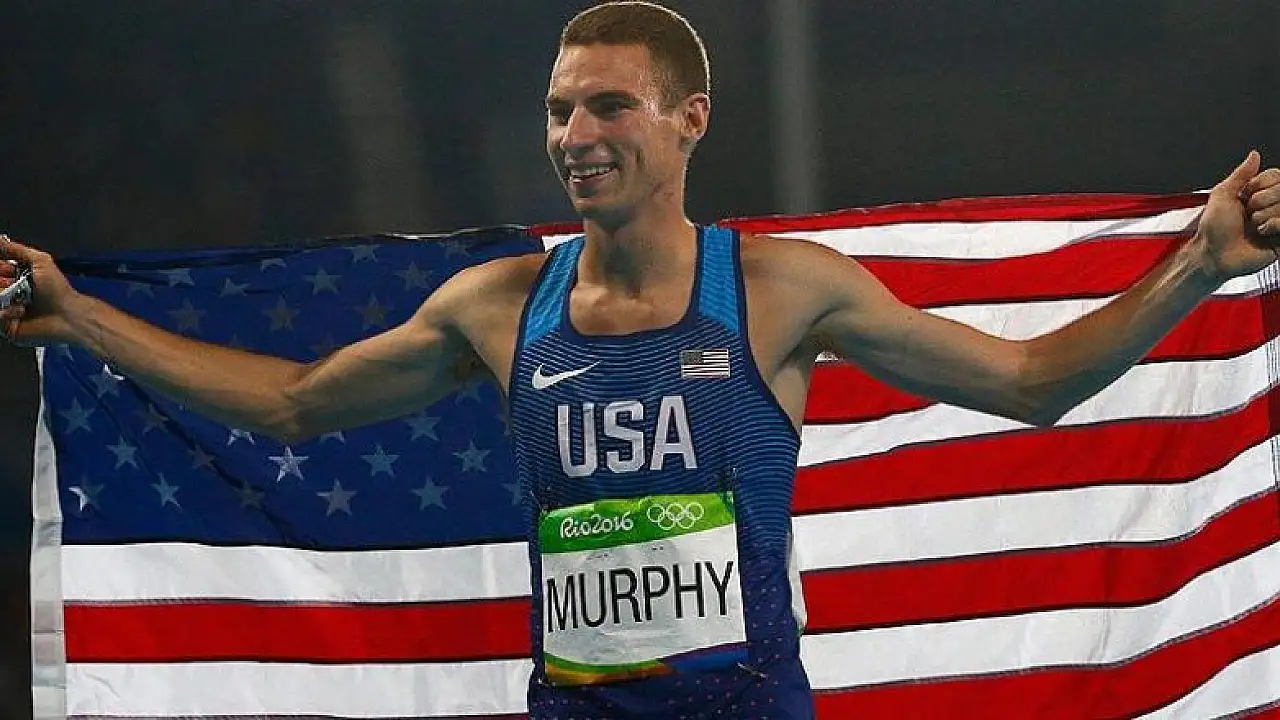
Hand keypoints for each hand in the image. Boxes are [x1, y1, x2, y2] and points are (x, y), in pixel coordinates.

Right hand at [0, 235, 86, 346]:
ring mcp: (6, 308)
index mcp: (13, 277)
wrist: (67, 315)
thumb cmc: (57, 290)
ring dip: (2, 296)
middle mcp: (8, 292)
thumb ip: (17, 250)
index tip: (7, 269)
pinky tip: (20, 310)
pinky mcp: (5, 325)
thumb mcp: (40, 261)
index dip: (0, 267)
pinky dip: (5, 312)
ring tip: (18, 298)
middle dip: (0, 282)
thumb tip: (0, 240)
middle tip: (11, 283)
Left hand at [1196, 150, 1279, 281]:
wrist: (1214, 254)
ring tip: (1253, 226)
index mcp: (1258, 193)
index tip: (1245, 195)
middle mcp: (1271, 205)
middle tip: (1248, 214)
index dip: (1260, 185)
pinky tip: (1262, 234)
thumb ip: (1241, 174)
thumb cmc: (1214, 228)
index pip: (1276, 175)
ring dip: (1264, 216)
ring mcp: (1278, 221)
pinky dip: (1273, 226)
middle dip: (1260, 201)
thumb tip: (1254, 155)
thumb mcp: (1222, 194)